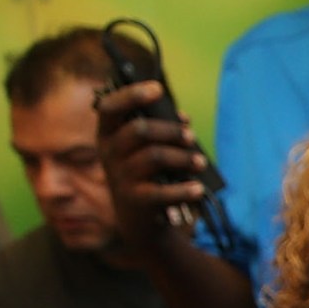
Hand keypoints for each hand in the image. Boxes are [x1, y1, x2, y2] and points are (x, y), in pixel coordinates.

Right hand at [94, 80, 208, 246]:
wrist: (140, 219)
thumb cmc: (148, 173)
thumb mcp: (149, 149)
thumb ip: (163, 130)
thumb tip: (183, 118)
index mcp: (108, 134)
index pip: (110, 108)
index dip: (132, 95)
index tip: (158, 88)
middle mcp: (109, 153)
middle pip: (140, 130)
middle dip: (171, 130)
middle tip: (191, 137)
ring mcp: (120, 176)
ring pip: (155, 156)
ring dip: (183, 157)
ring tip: (200, 162)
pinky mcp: (135, 199)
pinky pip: (163, 191)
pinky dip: (184, 189)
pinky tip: (198, 188)